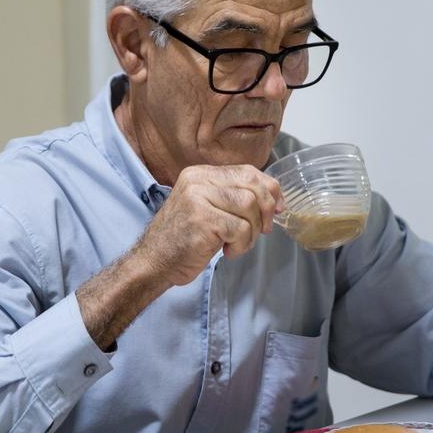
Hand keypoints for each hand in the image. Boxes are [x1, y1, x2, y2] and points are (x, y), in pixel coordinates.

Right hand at [135, 164, 283, 285]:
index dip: (269, 189)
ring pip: (250, 206)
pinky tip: (227, 251)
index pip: (248, 171)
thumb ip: (233, 197)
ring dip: (252, 231)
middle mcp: (198, 180)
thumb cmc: (185, 239)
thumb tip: (275, 200)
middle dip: (265, 211)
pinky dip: (242, 245)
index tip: (277, 209)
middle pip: (252, 186)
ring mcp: (198, 198)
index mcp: (200, 173)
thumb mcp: (208, 208)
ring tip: (237, 243)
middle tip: (261, 230)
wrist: (154, 261)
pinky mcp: (202, 220)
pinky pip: (241, 228)